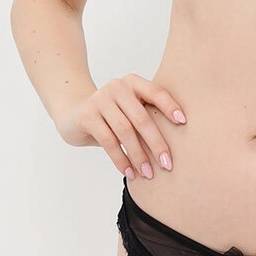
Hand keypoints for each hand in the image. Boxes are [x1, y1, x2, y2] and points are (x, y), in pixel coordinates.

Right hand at [56, 74, 186, 180]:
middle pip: (141, 117)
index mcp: (133, 82)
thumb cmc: (111, 115)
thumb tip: (178, 143)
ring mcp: (100, 99)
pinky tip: (129, 172)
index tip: (184, 123)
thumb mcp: (129, 110)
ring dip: (138, 155)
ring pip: (125, 131)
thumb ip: (146, 117)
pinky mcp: (87, 115)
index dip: (170, 106)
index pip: (156, 92)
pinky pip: (108, 140)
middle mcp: (117, 87)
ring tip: (148, 173)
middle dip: (156, 143)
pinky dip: (121, 159)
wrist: (72, 112)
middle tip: (168, 164)